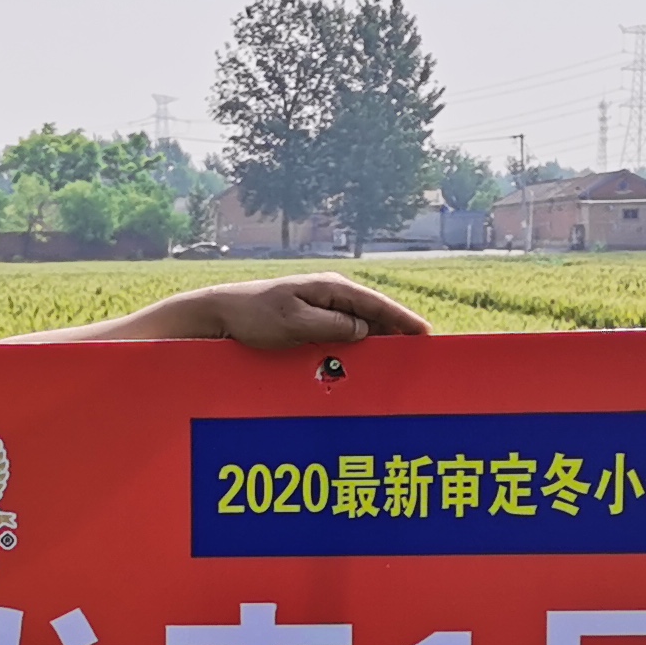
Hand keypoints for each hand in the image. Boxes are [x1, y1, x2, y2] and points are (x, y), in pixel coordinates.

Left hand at [208, 273, 431, 347]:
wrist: (222, 313)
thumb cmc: (254, 316)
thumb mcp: (295, 323)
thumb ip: (332, 326)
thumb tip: (364, 331)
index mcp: (329, 288)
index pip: (375, 304)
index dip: (402, 319)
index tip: (424, 333)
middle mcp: (330, 292)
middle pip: (373, 313)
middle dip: (397, 329)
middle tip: (420, 350)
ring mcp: (321, 304)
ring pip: (360, 323)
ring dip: (379, 338)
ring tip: (400, 356)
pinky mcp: (312, 318)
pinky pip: (344, 329)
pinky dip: (358, 342)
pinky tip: (366, 356)